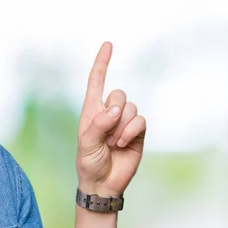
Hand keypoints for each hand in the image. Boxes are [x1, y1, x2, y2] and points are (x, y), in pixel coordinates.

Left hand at [76, 42, 146, 196]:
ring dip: (121, 127)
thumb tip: (116, 109)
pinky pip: (140, 121)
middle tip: (105, 136)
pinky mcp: (137, 132)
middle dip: (113, 113)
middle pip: (119, 94)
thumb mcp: (86, 143)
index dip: (102, 63)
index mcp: (91, 110)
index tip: (108, 44)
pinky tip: (122, 144)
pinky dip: (131, 132)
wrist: (103, 183)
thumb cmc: (88, 162)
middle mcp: (109, 112)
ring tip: (112, 144)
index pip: (97, 81)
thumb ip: (98, 124)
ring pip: (131, 108)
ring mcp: (124, 122)